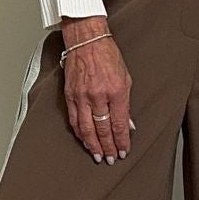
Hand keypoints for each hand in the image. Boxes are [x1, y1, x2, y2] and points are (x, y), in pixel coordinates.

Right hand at [61, 16, 132, 161]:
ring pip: (86, 128)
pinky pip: (74, 120)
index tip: (124, 151)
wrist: (87, 40)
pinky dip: (80, 133)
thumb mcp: (126, 78)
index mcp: (116, 91)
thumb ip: (126, 104)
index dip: (121, 141)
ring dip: (92, 145)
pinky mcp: (70, 95)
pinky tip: (84, 141)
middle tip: (111, 159)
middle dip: (108, 147)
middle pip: (103, 130)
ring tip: (98, 156)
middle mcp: (98, 96)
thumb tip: (128, 125)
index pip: (119, 124)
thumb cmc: (108, 55)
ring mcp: (82, 96)